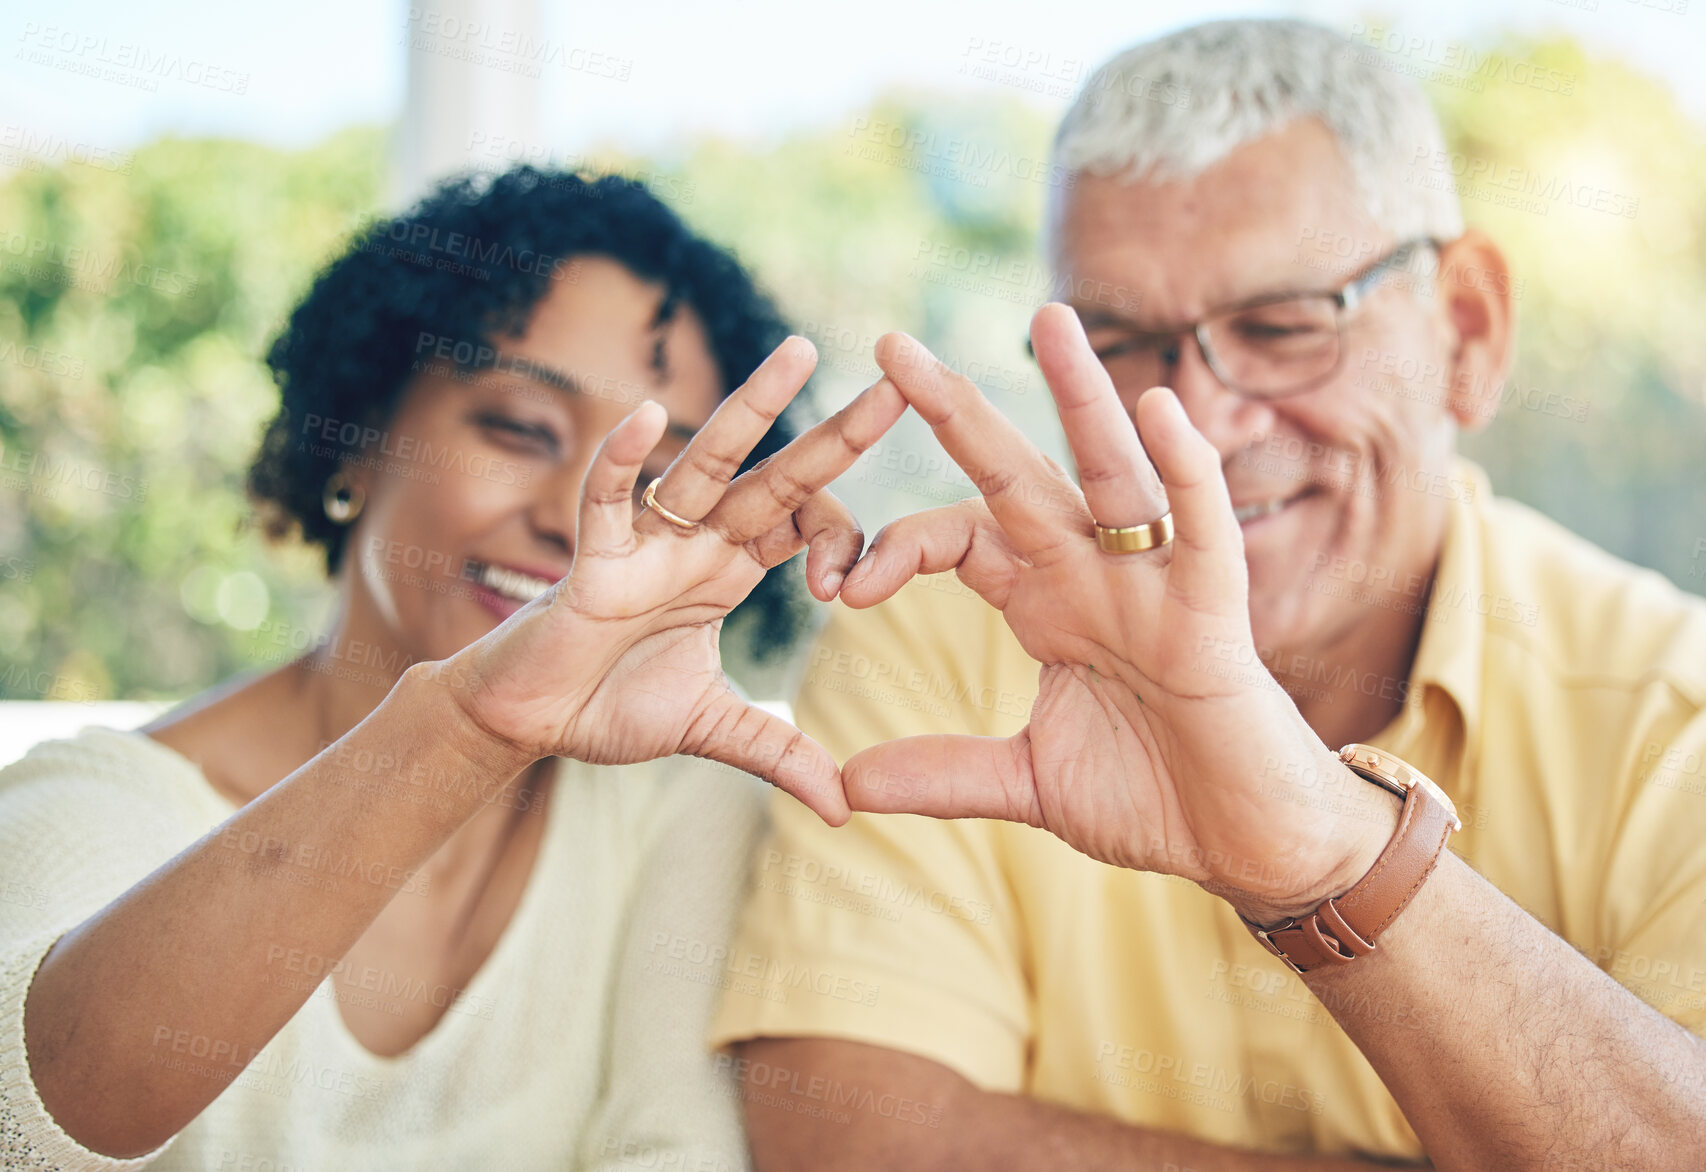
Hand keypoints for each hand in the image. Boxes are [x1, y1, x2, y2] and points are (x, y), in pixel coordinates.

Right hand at [442, 337, 905, 825]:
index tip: (844, 590)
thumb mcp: (714, 729)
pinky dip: (622, 461)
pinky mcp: (592, 562)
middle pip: (779, 474)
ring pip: (708, 463)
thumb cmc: (610, 705)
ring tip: (801, 353)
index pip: (803, 522)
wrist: (528, 723)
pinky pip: (606, 500)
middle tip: (900, 382)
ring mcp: (647, 543)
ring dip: (753, 409)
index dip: (840, 540)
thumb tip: (845, 808)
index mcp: (729, 568)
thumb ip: (778, 754)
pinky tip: (647, 416)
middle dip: (837, 433)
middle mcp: (698, 541)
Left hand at [833, 305, 1396, 920]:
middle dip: (957, 415)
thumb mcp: (1027, 782)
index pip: (958, 537)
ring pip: (1113, 476)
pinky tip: (1159, 413)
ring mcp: (1155, 587)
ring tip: (1047, 319)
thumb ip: (944, 772)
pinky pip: (1203, 529)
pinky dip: (1185, 473)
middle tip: (894, 345)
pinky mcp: (1214, 616)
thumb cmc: (1152, 796)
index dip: (897, 547)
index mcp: (1044, 603)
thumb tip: (846, 781)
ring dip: (1082, 398)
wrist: (1244, 841)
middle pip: (1017, 478)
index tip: (844, 589)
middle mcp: (1093, 576)